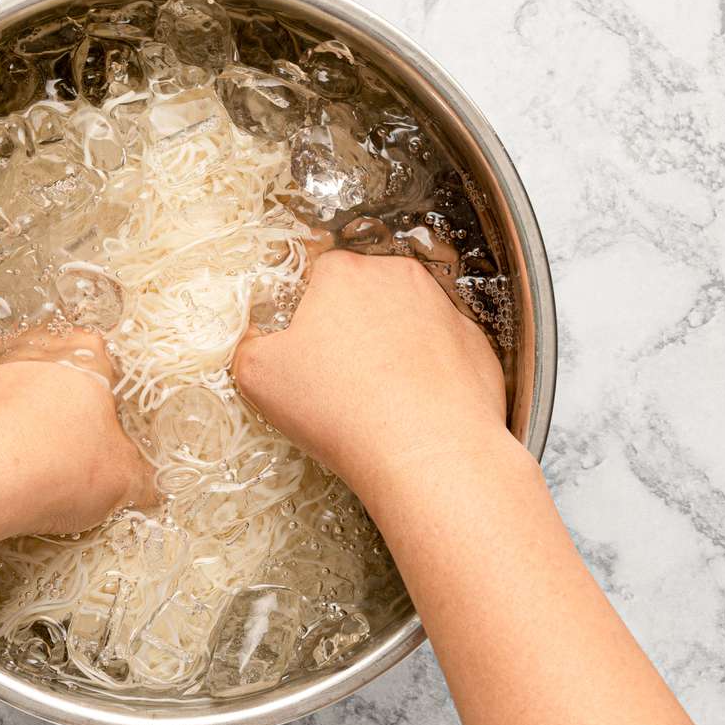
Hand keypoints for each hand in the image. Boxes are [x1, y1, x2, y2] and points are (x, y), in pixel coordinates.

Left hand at [0, 329, 154, 541]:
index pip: (106, 365)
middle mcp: (33, 347)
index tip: (105, 436)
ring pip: (10, 389)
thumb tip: (144, 487)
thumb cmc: (50, 464)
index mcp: (85, 354)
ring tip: (23, 467)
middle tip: (66, 454)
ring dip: (17, 421)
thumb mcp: (121, 481)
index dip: (107, 404)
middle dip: (60, 411)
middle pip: (55, 375)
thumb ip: (138, 478)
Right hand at [232, 250, 510, 497]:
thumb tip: (256, 342)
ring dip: (392, 349)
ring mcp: (444, 309)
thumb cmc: (342, 409)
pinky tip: (414, 408)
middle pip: (365, 295)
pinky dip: (430, 374)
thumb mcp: (259, 377)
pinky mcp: (476, 345)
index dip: (307, 318)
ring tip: (378, 399)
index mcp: (344, 274)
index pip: (317, 277)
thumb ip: (249, 346)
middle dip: (352, 329)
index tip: (306, 354)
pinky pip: (444, 353)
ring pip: (407, 321)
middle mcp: (398, 278)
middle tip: (339, 379)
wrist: (426, 451)